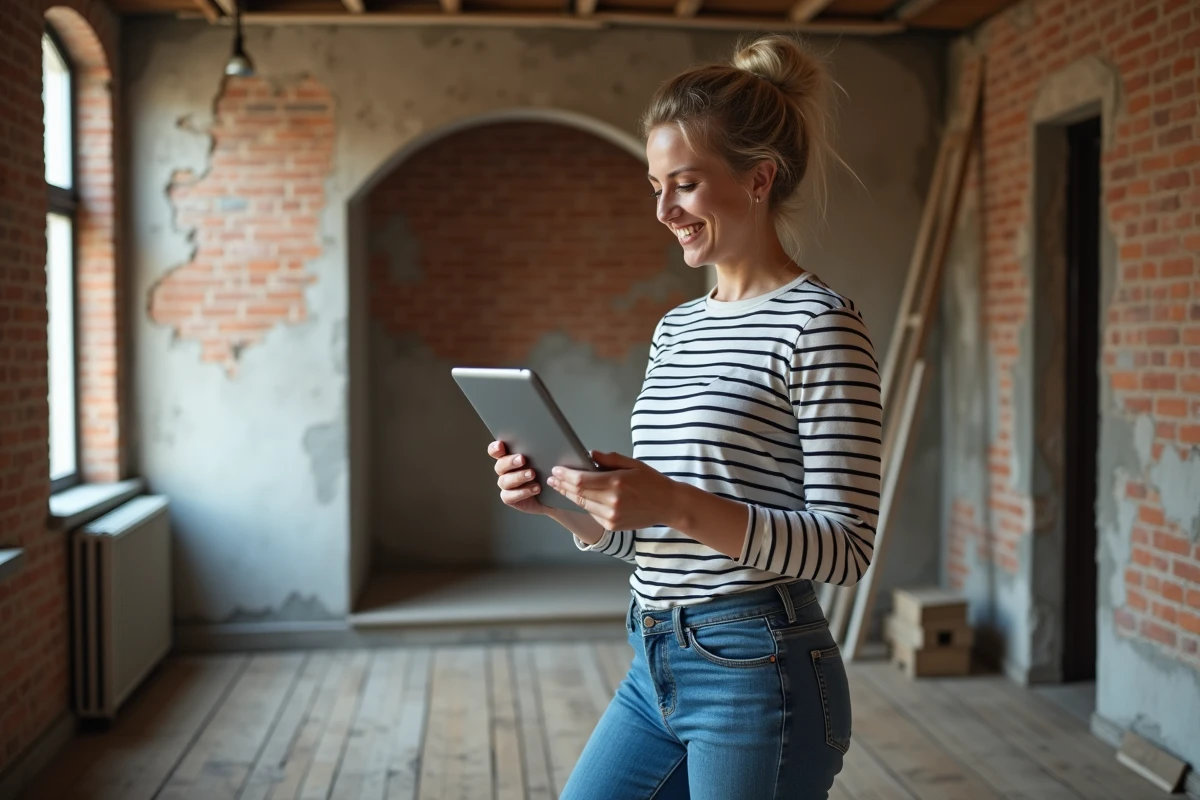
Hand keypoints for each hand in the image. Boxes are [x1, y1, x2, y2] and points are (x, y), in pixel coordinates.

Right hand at [489, 440, 548, 515]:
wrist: (552, 495)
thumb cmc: (547, 473)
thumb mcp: (546, 460)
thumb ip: (541, 451)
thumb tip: (548, 442)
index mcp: (509, 457)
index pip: (496, 451)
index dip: (495, 448)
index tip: (501, 445)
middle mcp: (505, 471)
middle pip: (500, 465)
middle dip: (510, 461)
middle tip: (522, 459)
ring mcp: (506, 485)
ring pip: (504, 480)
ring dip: (518, 476)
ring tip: (532, 474)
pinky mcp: (510, 498)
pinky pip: (509, 496)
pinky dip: (522, 492)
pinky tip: (535, 488)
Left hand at [546, 450, 676, 530]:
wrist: (668, 505)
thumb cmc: (652, 482)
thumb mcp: (633, 464)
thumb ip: (609, 459)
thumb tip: (589, 454)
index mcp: (616, 483)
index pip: (581, 480)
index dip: (566, 475)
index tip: (557, 470)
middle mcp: (612, 502)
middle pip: (578, 493)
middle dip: (562, 485)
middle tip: (552, 478)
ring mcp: (611, 516)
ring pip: (582, 505)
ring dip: (569, 495)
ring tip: (560, 486)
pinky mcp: (612, 525)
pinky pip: (591, 513)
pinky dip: (583, 504)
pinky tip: (577, 497)